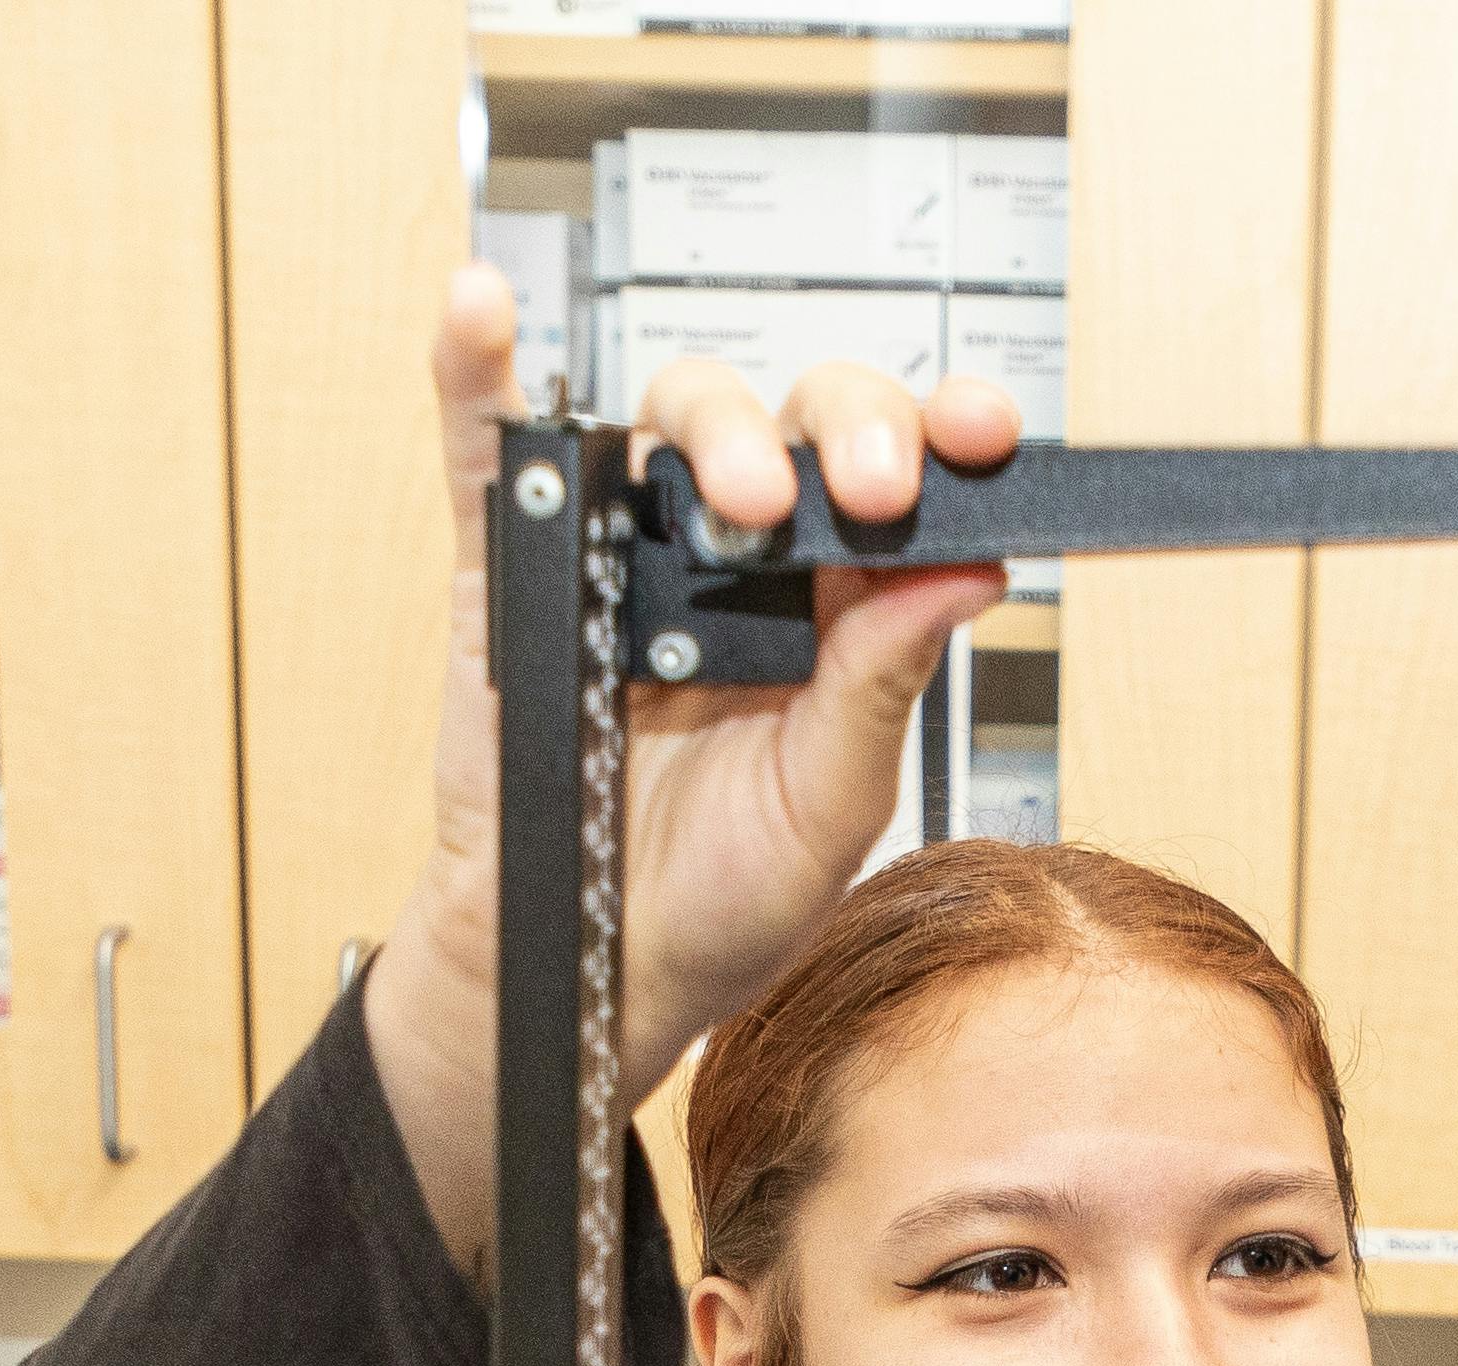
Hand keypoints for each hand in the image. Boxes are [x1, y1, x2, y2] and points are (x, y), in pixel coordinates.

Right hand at [360, 266, 1023, 1269]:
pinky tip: (483, 310)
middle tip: (867, 493)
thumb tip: (968, 572)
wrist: (599, 964)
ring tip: (740, 495)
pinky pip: (488, 447)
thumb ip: (884, 684)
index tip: (982, 433)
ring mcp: (627, 547)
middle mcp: (742, 556)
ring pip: (669, 419)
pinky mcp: (516, 562)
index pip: (899, 482)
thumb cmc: (721, 896)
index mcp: (837, 602)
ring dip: (713, 424)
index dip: (942, 435)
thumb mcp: (829, 804)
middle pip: (793, 424)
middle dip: (840, 432)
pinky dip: (475, 370)